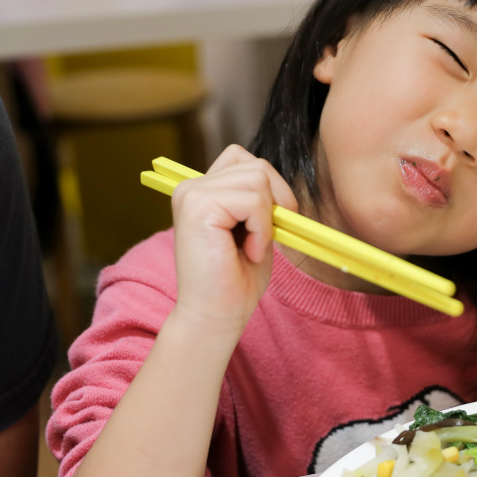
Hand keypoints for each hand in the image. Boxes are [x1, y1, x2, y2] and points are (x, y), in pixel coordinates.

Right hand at [169, 145, 296, 335]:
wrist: (216, 316)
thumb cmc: (236, 280)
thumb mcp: (255, 230)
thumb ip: (262, 201)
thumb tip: (285, 185)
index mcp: (203, 190)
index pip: (247, 160)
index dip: (272, 188)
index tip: (272, 224)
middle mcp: (192, 187)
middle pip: (257, 166)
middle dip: (276, 202)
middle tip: (263, 240)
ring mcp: (192, 194)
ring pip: (258, 179)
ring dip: (267, 219)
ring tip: (251, 248)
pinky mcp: (198, 206)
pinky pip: (253, 200)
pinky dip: (262, 228)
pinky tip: (248, 252)